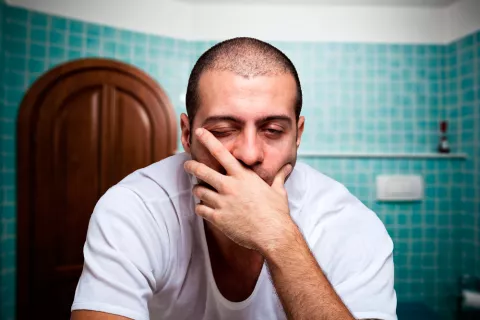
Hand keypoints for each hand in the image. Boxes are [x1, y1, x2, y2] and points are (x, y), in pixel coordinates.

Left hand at [184, 128, 295, 252]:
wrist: (273, 234)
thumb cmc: (277, 212)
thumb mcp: (278, 190)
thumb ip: (279, 176)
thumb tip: (288, 167)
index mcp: (243, 176)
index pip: (221, 152)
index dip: (208, 140)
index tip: (199, 132)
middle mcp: (229, 186)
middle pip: (201, 170)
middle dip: (191, 166)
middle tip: (187, 165)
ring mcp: (222, 202)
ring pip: (198, 190)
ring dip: (197, 189)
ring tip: (199, 190)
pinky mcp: (218, 218)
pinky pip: (200, 209)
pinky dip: (200, 207)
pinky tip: (203, 208)